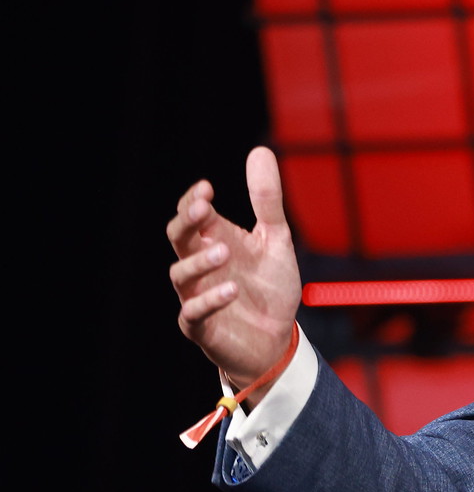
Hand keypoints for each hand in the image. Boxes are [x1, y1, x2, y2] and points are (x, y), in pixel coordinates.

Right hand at [166, 146, 302, 401]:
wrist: (278, 340)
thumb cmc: (271, 288)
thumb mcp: (276, 240)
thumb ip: (267, 201)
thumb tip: (260, 150)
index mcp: (214, 241)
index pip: (191, 216)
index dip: (192, 201)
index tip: (207, 188)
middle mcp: (200, 267)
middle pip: (178, 238)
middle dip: (187, 222)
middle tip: (204, 207)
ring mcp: (197, 296)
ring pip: (181, 274)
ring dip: (200, 260)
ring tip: (225, 250)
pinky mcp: (203, 328)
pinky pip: (194, 313)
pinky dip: (210, 300)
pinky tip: (231, 290)